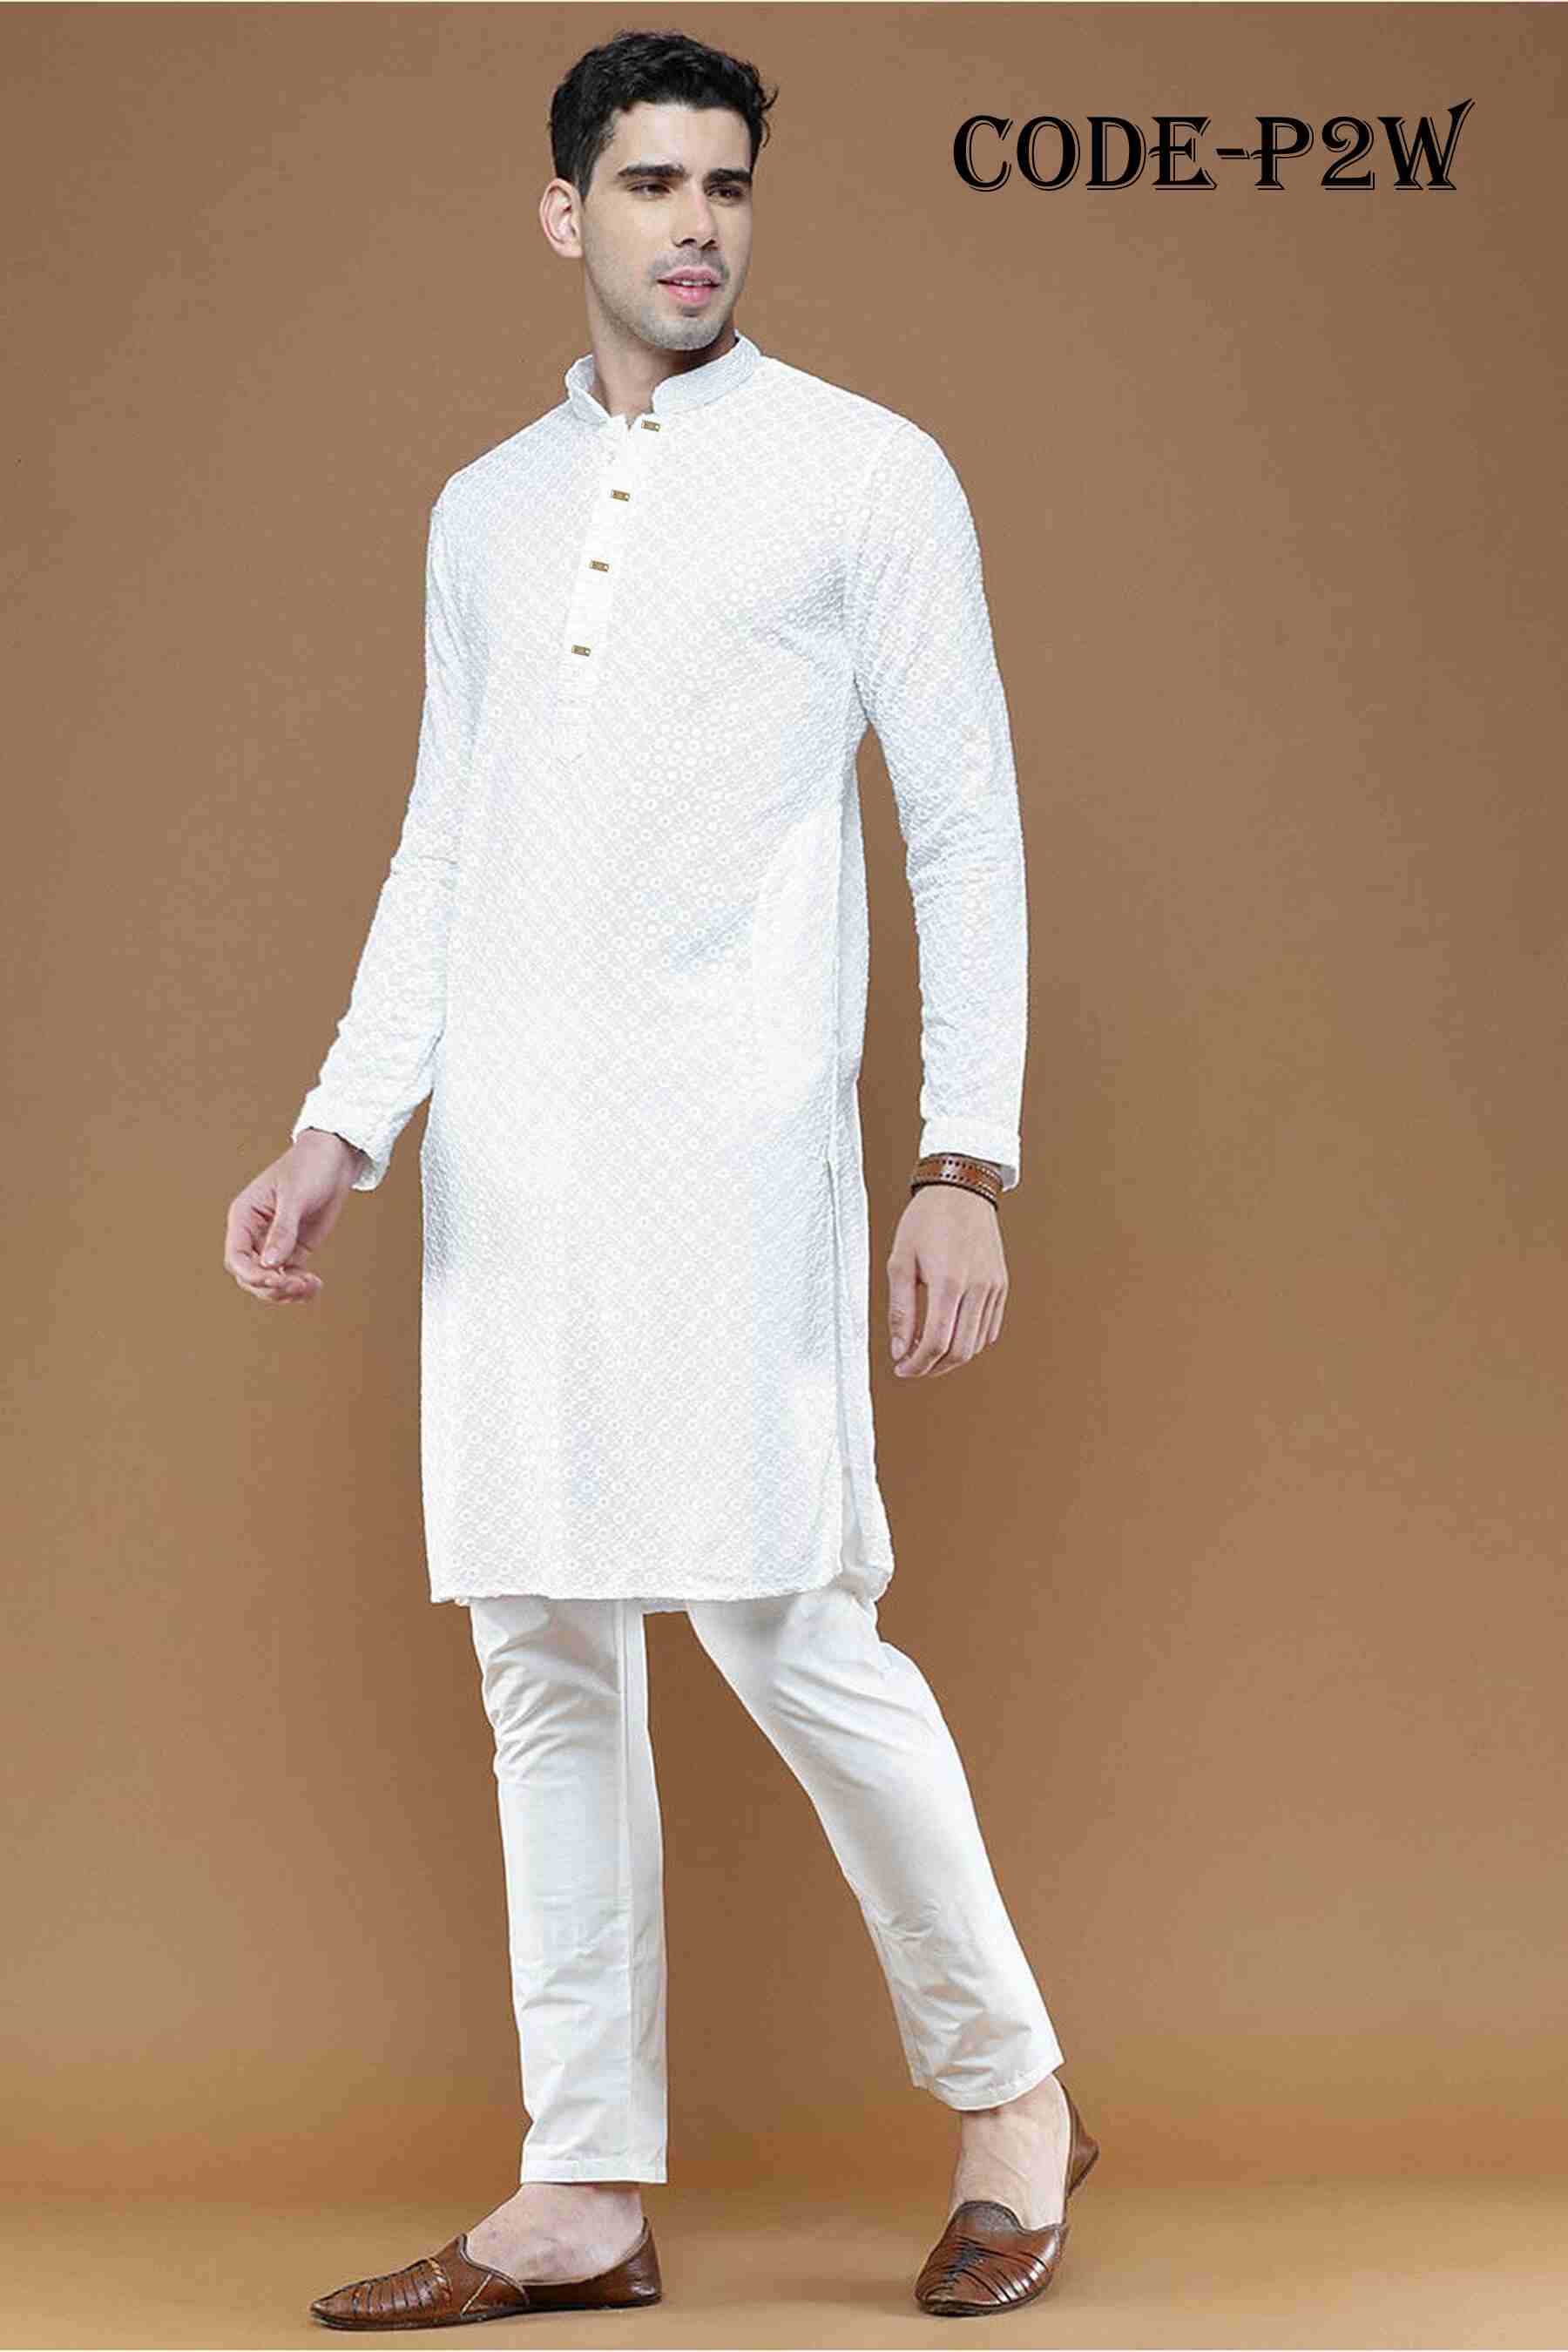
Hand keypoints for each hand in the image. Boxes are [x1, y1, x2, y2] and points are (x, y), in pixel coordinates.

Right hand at [223, 1130, 363, 1304]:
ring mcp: (275, 1244)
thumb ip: (283, 1230)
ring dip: (286, 1291)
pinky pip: (291, 1277)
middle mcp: (255, 1233)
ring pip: (270, 1281)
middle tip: (297, 1284)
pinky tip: (316, 1285)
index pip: (236, 1256)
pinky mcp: (295, 1249)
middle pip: (250, 1275)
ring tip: (310, 1286)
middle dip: (270, 1287)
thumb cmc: (309, 1167)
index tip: (276, 1279)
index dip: (251, 1274)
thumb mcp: (295, 1197)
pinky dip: (300, 1287)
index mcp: (245, 1217)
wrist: (335, 1158)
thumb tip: (271, 1264)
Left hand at [886, 1182, 1008, 1377]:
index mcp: (949, 1282)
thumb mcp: (900, 1261)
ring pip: (977, 1343)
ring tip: (928, 1351)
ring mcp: (993, 1287)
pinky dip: (970, 1340)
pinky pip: (990, 1326)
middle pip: (960, 1350)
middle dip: (933, 1367)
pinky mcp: (1001, 1284)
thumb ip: (900, 1310)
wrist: (961, 1189)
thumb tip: (900, 1349)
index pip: (937, 1342)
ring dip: (952, 1357)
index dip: (918, 1364)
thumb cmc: (927, 1219)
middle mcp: (977, 1288)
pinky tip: (950, 1334)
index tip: (902, 1368)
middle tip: (912, 1367)